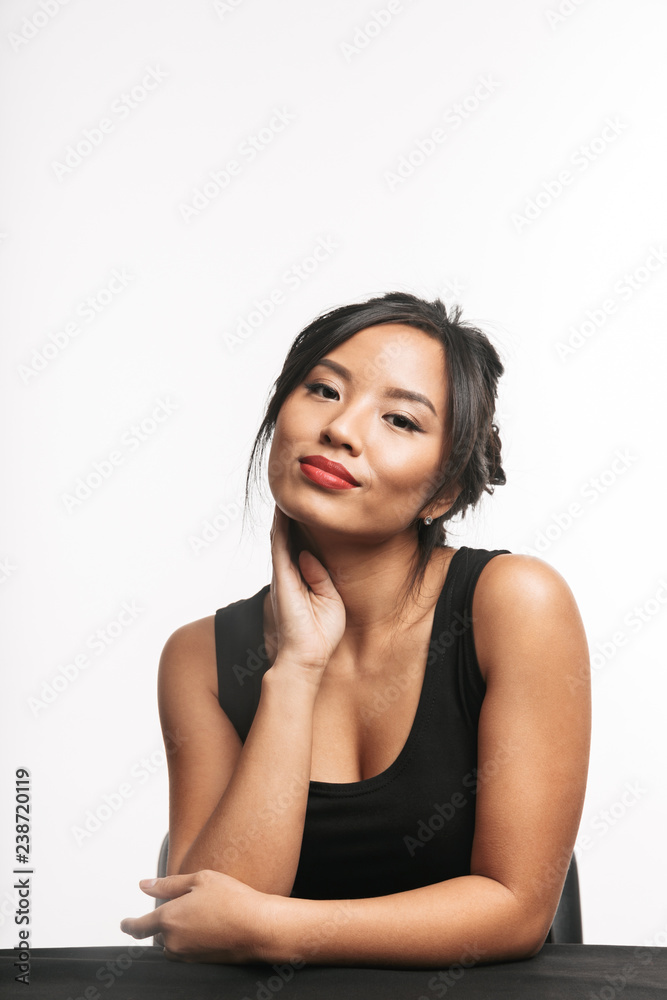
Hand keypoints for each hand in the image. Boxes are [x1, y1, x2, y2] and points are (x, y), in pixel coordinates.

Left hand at [120, 869, 274, 963]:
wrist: (258, 928)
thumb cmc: (233, 900)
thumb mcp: (200, 879)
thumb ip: (168, 883)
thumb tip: (145, 885)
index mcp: (169, 918)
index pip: (139, 926)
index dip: (129, 925)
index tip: (125, 923)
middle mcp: (173, 941)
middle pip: (158, 934)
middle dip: (168, 921)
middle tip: (192, 905)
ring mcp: (186, 955)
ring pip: (173, 943)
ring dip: (180, 931)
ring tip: (206, 915)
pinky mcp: (199, 963)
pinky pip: (186, 951)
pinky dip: (192, 939)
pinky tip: (212, 927)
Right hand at [269, 504, 344, 673]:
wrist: (308, 656)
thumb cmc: (320, 633)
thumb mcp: (330, 599)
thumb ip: (321, 575)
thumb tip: (308, 555)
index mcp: (302, 579)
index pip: (300, 546)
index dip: (301, 526)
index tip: (308, 506)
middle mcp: (289, 574)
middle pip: (287, 537)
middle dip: (289, 515)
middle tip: (293, 490)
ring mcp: (284, 575)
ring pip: (280, 537)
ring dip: (282, 515)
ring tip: (286, 492)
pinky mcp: (282, 578)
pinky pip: (279, 546)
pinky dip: (280, 527)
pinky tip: (283, 511)